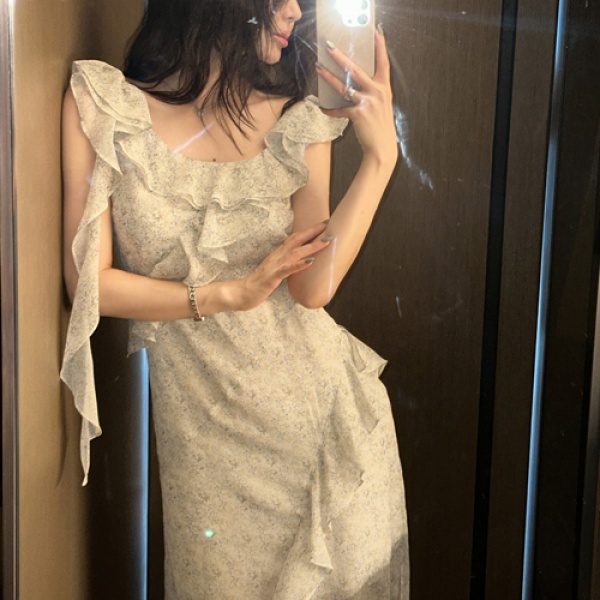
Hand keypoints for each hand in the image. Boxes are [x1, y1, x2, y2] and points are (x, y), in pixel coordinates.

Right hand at [231, 222, 330, 310]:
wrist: (242, 293)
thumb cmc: (259, 283)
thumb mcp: (275, 269)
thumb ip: (286, 263)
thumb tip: (299, 261)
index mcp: (278, 254)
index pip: (295, 238)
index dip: (309, 231)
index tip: (323, 224)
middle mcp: (278, 256)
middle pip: (297, 240)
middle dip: (313, 232)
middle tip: (328, 224)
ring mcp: (275, 265)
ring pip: (296, 253)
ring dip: (312, 246)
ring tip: (326, 241)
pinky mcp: (273, 277)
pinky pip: (288, 269)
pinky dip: (299, 265)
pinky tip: (310, 262)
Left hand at [316, 27, 397, 166]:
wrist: (382, 148)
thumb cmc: (381, 127)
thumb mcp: (382, 106)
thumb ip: (373, 93)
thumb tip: (355, 86)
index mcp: (384, 88)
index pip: (384, 63)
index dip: (380, 47)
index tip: (376, 32)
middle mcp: (377, 92)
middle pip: (356, 69)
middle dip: (341, 57)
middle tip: (329, 47)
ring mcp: (368, 102)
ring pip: (344, 87)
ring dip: (329, 78)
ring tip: (319, 69)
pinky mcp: (358, 114)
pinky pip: (340, 110)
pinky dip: (330, 110)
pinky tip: (322, 108)